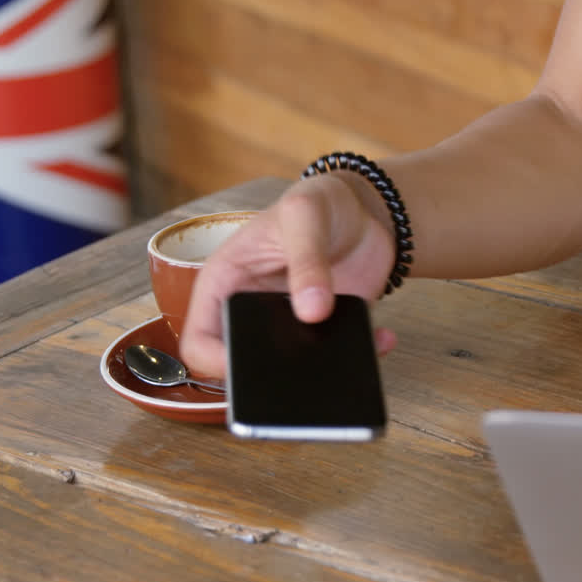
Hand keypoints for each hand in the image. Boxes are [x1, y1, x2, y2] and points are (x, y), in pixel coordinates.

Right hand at [180, 174, 398, 379]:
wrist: (364, 208)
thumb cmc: (317, 202)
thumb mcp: (305, 215)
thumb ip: (307, 259)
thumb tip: (312, 311)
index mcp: (226, 285)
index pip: (199, 340)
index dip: (214, 362)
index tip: (245, 367)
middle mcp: (252, 311)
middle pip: (244, 363)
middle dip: (268, 379)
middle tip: (301, 377)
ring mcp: (291, 324)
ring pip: (294, 368)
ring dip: (320, 374)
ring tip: (346, 365)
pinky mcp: (328, 329)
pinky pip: (339, 356)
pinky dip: (363, 355)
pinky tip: (382, 338)